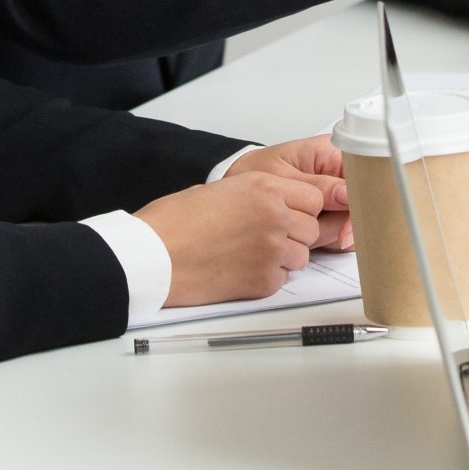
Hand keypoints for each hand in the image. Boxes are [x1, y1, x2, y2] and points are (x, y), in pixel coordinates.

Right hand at [137, 169, 329, 305]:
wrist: (154, 255)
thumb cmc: (176, 221)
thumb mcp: (225, 189)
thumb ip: (259, 194)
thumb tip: (278, 204)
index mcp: (266, 188)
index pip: (314, 198)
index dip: (301, 208)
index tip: (290, 214)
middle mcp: (275, 217)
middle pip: (311, 228)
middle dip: (294, 233)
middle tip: (267, 236)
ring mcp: (272, 250)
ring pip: (301, 256)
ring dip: (283, 256)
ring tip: (250, 253)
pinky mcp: (263, 281)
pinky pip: (282, 279)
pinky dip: (267, 277)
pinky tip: (241, 269)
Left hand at [223, 135, 353, 250]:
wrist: (236, 190)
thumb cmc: (254, 172)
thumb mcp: (280, 176)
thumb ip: (316, 186)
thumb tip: (348, 194)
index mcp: (332, 153)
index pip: (364, 177)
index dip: (360, 203)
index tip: (345, 227)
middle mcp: (340, 175)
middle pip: (361, 206)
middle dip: (336, 224)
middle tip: (310, 229)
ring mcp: (338, 198)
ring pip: (352, 224)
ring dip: (326, 234)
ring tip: (295, 225)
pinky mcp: (332, 216)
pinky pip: (341, 235)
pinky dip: (324, 242)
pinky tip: (302, 235)